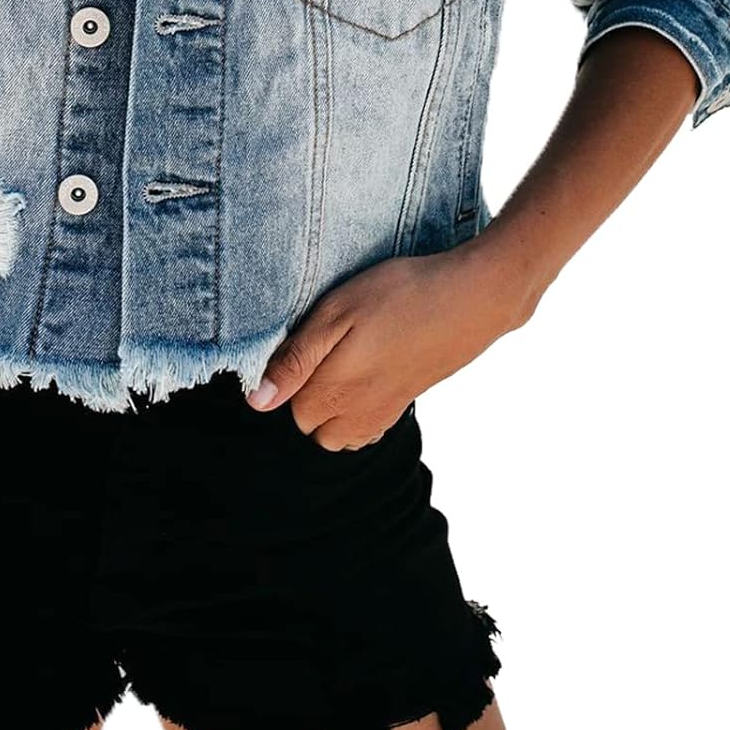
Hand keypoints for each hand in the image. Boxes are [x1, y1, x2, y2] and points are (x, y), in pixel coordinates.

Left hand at [246, 233, 539, 449]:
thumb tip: (258, 402)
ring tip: (344, 363)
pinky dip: (360, 411)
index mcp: (335, 391)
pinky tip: (369, 374)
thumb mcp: (337, 313)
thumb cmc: (401, 296)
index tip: (306, 341)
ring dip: (333, 407)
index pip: (289, 409)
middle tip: (326, 348)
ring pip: (341, 433)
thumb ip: (296, 360)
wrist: (472, 297)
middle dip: (308, 396)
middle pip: (313, 426)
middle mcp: (359, 412)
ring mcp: (386, 411)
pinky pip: (370, 427)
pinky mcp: (407, 401)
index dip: (290, 375)